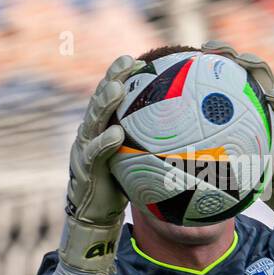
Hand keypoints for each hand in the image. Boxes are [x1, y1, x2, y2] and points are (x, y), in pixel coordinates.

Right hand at [53, 53, 141, 274]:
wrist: (95, 215)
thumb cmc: (119, 183)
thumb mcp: (134, 158)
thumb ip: (150, 141)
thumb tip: (190, 130)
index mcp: (100, 127)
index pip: (109, 96)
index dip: (118, 75)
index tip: (134, 60)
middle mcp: (88, 133)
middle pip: (98, 100)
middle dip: (111, 78)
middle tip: (126, 62)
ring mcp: (83, 149)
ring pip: (93, 120)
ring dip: (104, 103)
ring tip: (117, 89)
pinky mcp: (84, 169)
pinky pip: (95, 153)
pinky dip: (105, 142)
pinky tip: (117, 133)